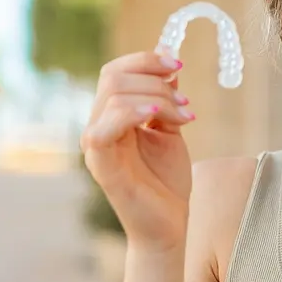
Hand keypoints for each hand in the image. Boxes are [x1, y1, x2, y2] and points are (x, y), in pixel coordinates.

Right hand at [80, 51, 196, 251]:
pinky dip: (134, 113)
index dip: (146, 60)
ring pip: (114, 96)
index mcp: (112, 117)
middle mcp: (98, 126)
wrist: (169, 224)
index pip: (115, 71)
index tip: (178, 64)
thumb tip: (168, 57)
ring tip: (184, 116)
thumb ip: (165, 97)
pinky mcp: (101, 164)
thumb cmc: (166, 180)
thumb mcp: (170, 128)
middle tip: (185, 101)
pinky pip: (104, 127)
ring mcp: (96, 145)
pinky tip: (158, 117)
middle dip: (155, 78)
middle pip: (113, 77)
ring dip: (157, 97)